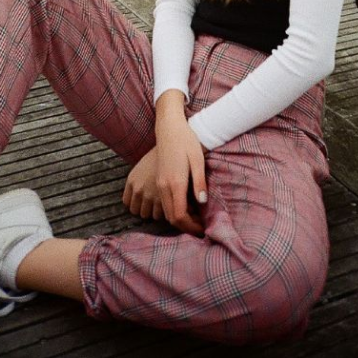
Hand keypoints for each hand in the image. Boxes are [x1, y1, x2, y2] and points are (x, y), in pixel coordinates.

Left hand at [122, 147, 163, 220]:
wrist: (174, 147)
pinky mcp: (161, 200)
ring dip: (153, 212)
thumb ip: (139, 181)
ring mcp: (149, 195)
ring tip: (160, 206)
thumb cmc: (161, 157)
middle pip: (137, 211)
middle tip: (153, 204)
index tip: (142, 202)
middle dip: (144, 209)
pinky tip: (167, 206)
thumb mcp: (143, 166)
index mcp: (132, 181)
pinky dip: (162, 213)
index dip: (136, 203)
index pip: (127, 202)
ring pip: (147, 215)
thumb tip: (139, 195)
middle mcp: (138, 189)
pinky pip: (158, 216)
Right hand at [155, 96, 207, 236]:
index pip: (180, 215)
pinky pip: (158, 204)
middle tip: (200, 224)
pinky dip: (168, 210)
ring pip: (163, 212)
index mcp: (175, 182)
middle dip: (186, 226)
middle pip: (171, 217)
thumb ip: (199, 182)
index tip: (202, 229)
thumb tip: (203, 203)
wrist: (169, 127)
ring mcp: (156, 183)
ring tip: (193, 214)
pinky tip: (181, 204)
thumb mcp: (198, 160)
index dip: (191, 227)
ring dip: (177, 219)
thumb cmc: (187, 141)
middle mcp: (162, 186)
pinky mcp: (154, 180)